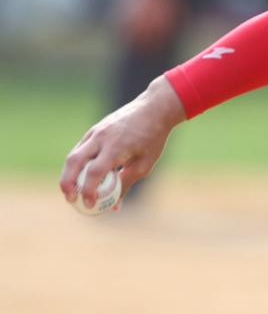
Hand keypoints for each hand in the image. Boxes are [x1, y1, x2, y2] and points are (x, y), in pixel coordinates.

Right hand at [60, 76, 185, 210]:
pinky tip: (80, 176)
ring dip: (69, 174)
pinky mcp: (93, 130)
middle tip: (70, 200)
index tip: (89, 205)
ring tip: (72, 192)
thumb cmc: (152, 138)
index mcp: (116, 147)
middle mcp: (101, 138)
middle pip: (74, 161)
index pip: (95, 171)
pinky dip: (77, 164)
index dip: (89, 190)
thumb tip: (114, 205)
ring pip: (73, 155)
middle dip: (67, 182)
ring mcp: (95, 132)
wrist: (153, 108)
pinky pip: (80, 149)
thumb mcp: (145, 163)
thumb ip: (127, 182)